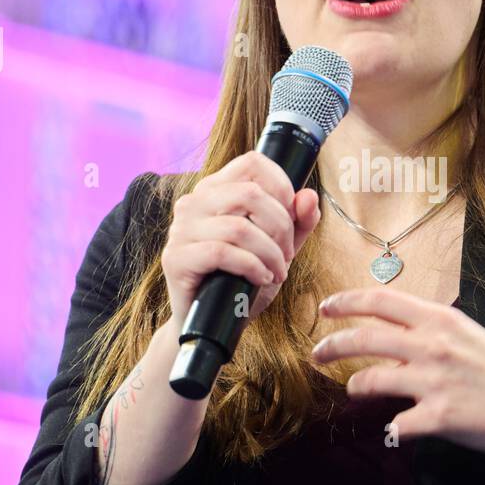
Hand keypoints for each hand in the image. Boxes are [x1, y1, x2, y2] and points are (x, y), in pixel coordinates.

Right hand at [161, 151, 320, 330]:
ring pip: (239, 227)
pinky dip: (251, 267)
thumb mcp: (278, 249)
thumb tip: (309, 196)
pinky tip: (261, 279)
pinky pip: (221, 252)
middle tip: (288, 255)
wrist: (211, 322)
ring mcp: (180, 229)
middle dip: (282, 226)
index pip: (252, 162)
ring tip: (277, 272)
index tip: (293, 216)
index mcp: (216, 189)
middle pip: (251, 193)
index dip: (282, 185)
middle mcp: (194, 202)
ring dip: (270, 253)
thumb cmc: (242, 280)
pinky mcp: (176, 258)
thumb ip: (298, 223)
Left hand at [311, 288, 484, 455]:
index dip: (346, 302)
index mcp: (439, 320)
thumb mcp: (466, 334)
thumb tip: (394, 331)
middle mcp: (432, 346)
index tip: (325, 307)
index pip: (380, 301)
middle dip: (332, 345)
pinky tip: (396, 428)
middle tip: (316, 353)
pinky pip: (399, 424)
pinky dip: (394, 428)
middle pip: (365, 338)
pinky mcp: (439, 417)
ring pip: (372, 379)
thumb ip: (430, 331)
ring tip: (354, 389)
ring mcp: (434, 382)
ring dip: (356, 385)